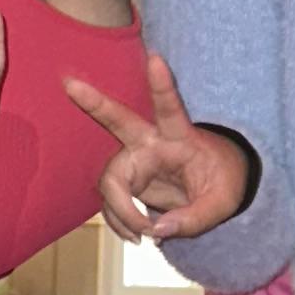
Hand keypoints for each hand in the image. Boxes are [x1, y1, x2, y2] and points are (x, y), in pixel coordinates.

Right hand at [62, 54, 253, 242]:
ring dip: (121, 213)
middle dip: (95, 103)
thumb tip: (158, 230)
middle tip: (69, 82)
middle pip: (120, 122)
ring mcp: (137, 161)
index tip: (156, 58)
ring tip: (144, 236)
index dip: (162, 85)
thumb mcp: (222, 204)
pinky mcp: (128, 180)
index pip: (171, 109)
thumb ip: (193, 220)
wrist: (218, 190)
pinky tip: (136, 235)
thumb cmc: (225, 184)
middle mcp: (152, 143)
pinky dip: (120, 222)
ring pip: (111, 181)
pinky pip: (112, 202)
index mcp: (181, 138)